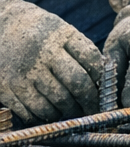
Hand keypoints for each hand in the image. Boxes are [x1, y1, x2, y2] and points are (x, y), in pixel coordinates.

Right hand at [0, 0, 102, 122]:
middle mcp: (41, 52)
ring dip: (69, 112)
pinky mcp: (5, 86)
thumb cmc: (34, 31)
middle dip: (90, 102)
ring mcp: (22, 70)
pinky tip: (49, 112)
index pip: (91, 60)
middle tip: (92, 110)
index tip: (101, 89)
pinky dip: (45, 116)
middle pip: (78, 85)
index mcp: (59, 34)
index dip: (100, 79)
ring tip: (71, 111)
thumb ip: (79, 51)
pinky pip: (33, 112)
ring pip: (58, 102)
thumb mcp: (58, 30)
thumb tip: (103, 83)